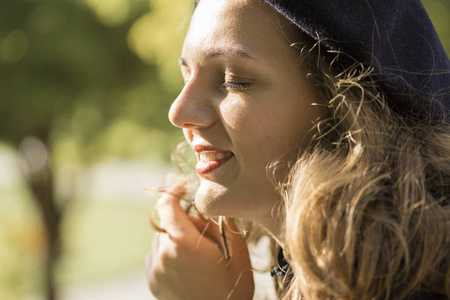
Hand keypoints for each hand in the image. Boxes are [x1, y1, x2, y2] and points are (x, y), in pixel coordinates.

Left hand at [146, 185, 254, 299]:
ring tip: (197, 254)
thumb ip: (224, 223)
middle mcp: (164, 253)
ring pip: (162, 237)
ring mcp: (155, 268)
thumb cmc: (232, 290)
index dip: (175, 192)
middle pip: (167, 221)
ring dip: (176, 236)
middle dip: (184, 220)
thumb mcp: (238, 253)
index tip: (185, 189)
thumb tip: (212, 205)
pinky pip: (157, 254)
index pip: (167, 204)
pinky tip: (187, 266)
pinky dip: (169, 252)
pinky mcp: (152, 279)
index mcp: (184, 243)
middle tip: (205, 234)